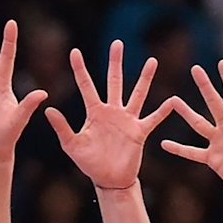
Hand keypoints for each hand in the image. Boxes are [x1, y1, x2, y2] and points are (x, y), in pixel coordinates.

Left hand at [45, 41, 172, 189]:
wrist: (109, 179)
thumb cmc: (89, 163)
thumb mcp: (72, 145)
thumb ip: (62, 127)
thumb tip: (49, 109)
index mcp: (95, 112)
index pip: (86, 85)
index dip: (80, 69)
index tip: (74, 51)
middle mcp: (112, 111)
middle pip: (115, 81)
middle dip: (115, 62)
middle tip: (117, 43)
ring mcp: (127, 120)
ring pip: (138, 94)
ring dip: (145, 78)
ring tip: (152, 61)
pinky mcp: (139, 131)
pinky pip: (153, 119)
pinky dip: (163, 111)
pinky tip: (173, 101)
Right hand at [162, 61, 222, 205]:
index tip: (221, 63)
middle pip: (214, 103)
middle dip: (205, 86)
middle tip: (195, 69)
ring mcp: (220, 143)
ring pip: (199, 124)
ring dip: (186, 113)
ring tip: (173, 100)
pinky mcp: (214, 159)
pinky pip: (193, 153)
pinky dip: (179, 149)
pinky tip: (165, 143)